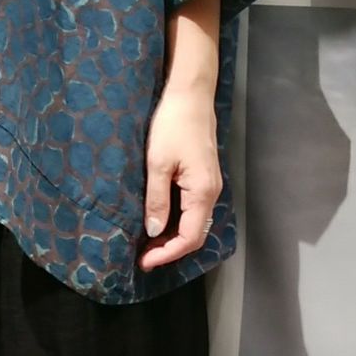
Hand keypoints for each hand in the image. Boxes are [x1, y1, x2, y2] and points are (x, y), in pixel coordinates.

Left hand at [138, 86, 221, 270]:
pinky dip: (177, 220)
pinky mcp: (204, 175)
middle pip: (195, 234)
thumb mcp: (158, 163)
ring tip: (147, 242)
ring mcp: (210, 183)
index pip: (190, 238)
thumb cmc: (173, 124)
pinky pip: (193, 208)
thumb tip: (154, 233)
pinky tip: (159, 218)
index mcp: (203, 192)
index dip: (167, 254)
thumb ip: (157, 200)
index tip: (143, 261)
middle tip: (142, 255)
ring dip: (173, 235)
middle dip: (170, 249)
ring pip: (195, 221)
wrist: (190, 94)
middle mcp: (212, 192)